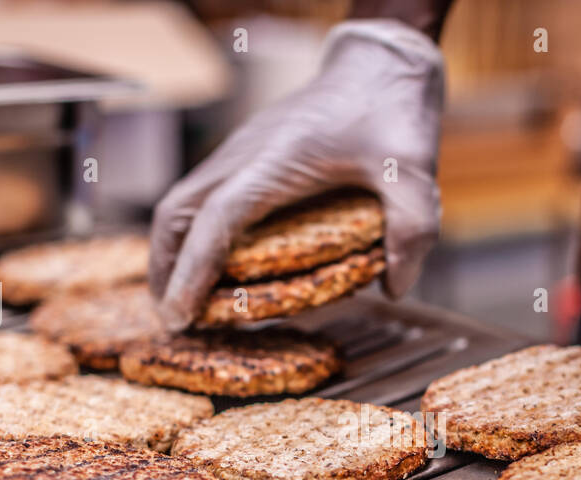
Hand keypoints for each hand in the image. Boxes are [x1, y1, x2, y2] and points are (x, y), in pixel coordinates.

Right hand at [148, 19, 444, 329]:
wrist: (383, 60)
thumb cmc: (394, 110)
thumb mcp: (415, 173)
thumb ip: (411, 231)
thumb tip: (393, 288)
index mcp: (276, 161)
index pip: (217, 220)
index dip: (194, 271)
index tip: (182, 315)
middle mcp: (246, 154)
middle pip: (176, 212)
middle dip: (165, 268)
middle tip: (173, 319)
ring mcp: (242, 150)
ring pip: (182, 201)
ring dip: (173, 250)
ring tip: (182, 300)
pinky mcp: (249, 152)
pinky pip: (204, 195)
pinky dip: (194, 232)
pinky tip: (213, 262)